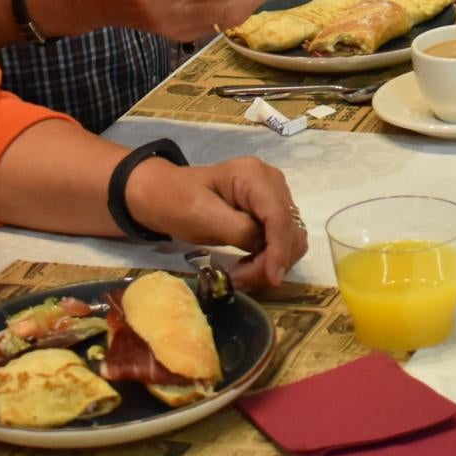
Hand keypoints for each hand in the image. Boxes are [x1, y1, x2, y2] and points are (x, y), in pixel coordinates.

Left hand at [125, 154, 306, 289]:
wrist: (164, 195)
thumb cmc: (177, 201)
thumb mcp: (202, 216)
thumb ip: (238, 230)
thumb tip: (265, 249)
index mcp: (253, 175)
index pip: (278, 215)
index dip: (279, 249)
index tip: (272, 278)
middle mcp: (271, 182)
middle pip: (289, 228)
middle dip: (272, 260)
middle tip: (241, 280)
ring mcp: (273, 196)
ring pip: (291, 237)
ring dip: (272, 262)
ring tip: (242, 275)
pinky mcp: (269, 211)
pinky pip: (282, 239)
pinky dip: (270, 258)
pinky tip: (249, 265)